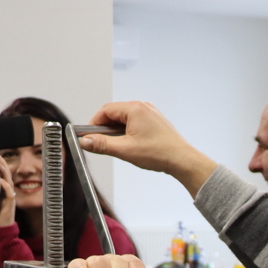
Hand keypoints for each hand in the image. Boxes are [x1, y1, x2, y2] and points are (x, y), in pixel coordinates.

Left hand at [0, 154, 15, 227]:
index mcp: (1, 192)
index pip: (1, 176)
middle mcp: (6, 193)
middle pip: (6, 175)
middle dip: (1, 164)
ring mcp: (9, 198)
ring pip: (9, 181)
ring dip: (4, 171)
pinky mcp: (10, 204)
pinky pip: (9, 193)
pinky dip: (5, 186)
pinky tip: (1, 180)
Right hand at [78, 102, 217, 195]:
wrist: (182, 160)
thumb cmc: (159, 153)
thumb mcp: (125, 150)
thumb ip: (102, 144)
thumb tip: (86, 141)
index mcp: (135, 109)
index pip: (105, 110)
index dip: (94, 123)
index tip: (88, 136)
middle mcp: (143, 107)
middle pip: (114, 113)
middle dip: (105, 128)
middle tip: (101, 143)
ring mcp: (150, 114)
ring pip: (125, 119)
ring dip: (116, 131)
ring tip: (118, 147)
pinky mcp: (155, 122)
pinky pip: (135, 123)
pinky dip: (128, 132)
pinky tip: (130, 145)